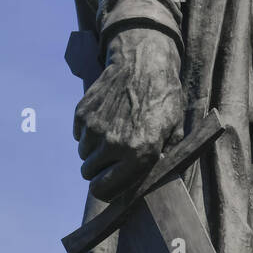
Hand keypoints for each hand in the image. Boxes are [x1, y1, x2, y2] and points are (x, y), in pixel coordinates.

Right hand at [73, 27, 183, 201]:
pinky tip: (105, 116)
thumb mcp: (174, 129)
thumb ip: (163, 159)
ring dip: (94, 148)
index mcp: (139, 155)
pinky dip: (87, 131)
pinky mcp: (82, 114)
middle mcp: (113, 145)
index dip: (105, 190)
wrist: (143, 62)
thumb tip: (151, 180)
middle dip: (99, 168)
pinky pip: (78, 135)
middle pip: (89, 174)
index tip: (108, 183)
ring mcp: (94, 129)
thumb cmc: (163, 97)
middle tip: (113, 153)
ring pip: (83, 154)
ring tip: (113, 129)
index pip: (104, 190)